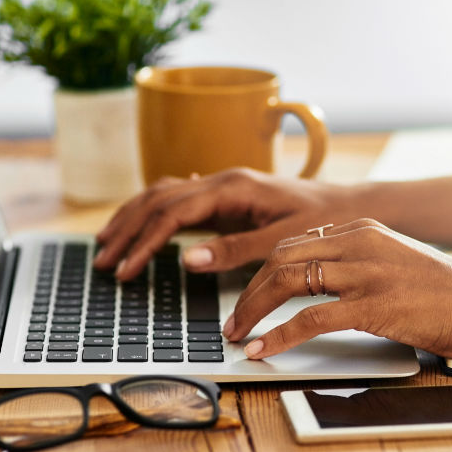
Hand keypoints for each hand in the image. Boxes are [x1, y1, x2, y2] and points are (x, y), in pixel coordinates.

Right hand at [94, 168, 370, 280]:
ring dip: (133, 218)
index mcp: (233, 188)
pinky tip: (141, 221)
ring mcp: (222, 186)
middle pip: (157, 199)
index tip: (125, 270)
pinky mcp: (226, 196)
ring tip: (107, 243)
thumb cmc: (322, 221)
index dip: (144, 242)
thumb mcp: (282, 241)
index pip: (172, 213)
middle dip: (126, 230)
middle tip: (102, 261)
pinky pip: (178, 198)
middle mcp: (222, 180)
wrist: (349, 206)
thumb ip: (235, 250)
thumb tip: (187, 259)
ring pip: (163, 194)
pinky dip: (153, 211)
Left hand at [223, 219, 451, 359]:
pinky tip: (264, 348)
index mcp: (362, 229)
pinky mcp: (375, 304)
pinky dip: (279, 335)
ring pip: (287, 281)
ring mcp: (366, 271)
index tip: (245, 294)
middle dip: (248, 291)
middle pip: (281, 258)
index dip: (261, 271)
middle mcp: (359, 242)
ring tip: (238, 334)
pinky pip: (311, 318)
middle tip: (233, 320)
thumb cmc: (448, 292)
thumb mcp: (396, 262)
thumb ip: (359, 265)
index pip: (294, 244)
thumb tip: (319, 287)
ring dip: (254, 311)